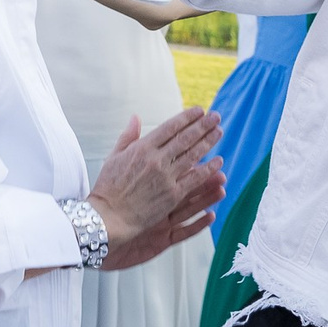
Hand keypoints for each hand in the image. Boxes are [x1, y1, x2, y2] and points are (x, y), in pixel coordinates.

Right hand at [87, 107, 224, 269]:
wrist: (109, 216)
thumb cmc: (109, 187)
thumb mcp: (113, 156)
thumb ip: (128, 136)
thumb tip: (135, 117)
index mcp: (141, 148)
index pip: (170, 127)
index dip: (186, 117)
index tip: (199, 110)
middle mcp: (155, 159)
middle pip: (185, 138)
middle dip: (203, 125)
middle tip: (216, 116)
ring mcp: (166, 177)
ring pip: (193, 155)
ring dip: (208, 142)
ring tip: (219, 132)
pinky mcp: (173, 194)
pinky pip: (195, 178)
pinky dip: (208, 168)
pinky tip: (218, 161)